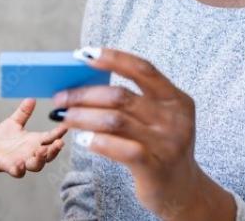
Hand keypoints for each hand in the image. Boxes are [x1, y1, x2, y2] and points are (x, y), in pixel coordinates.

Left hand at [0, 99, 66, 176]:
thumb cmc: (2, 138)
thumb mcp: (14, 122)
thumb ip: (24, 113)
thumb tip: (31, 98)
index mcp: (34, 141)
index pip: (50, 138)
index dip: (58, 133)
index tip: (65, 126)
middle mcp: (31, 153)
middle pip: (48, 155)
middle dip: (55, 150)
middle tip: (59, 143)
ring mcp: (22, 161)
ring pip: (36, 165)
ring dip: (40, 159)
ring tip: (41, 151)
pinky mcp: (9, 167)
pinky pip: (17, 171)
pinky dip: (19, 169)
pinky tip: (20, 165)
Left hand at [54, 48, 234, 220]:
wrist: (184, 191)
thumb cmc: (161, 149)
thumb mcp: (159, 120)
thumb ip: (134, 102)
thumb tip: (86, 83)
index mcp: (176, 100)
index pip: (142, 69)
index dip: (112, 58)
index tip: (84, 54)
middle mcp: (174, 118)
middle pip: (120, 96)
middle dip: (84, 94)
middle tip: (61, 97)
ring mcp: (166, 143)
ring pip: (115, 120)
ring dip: (83, 116)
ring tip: (64, 116)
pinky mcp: (155, 167)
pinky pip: (119, 148)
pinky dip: (97, 141)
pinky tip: (82, 140)